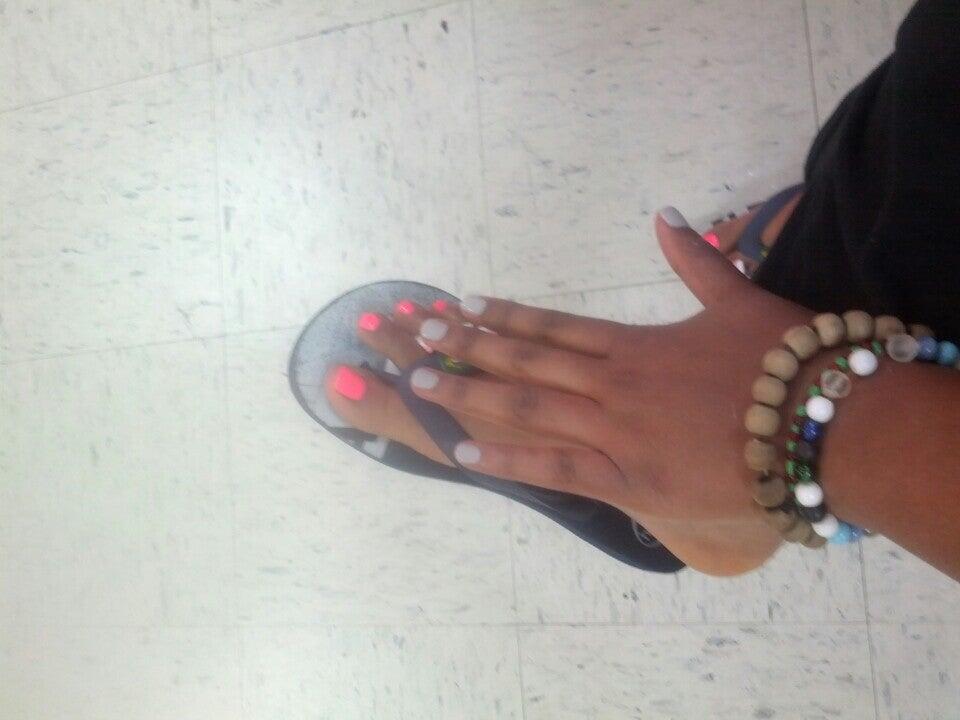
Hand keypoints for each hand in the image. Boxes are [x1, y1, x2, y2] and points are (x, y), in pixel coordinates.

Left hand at [328, 208, 814, 573]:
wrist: (826, 424)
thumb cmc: (786, 361)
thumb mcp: (738, 299)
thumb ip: (696, 260)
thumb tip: (669, 214)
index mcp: (635, 344)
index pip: (554, 327)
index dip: (505, 316)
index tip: (464, 304)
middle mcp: (612, 383)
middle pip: (526, 362)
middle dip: (469, 346)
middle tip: (419, 332)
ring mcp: (616, 432)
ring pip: (527, 408)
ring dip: (470, 392)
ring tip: (420, 381)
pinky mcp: (629, 480)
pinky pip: (557, 469)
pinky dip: (509, 460)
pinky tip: (463, 451)